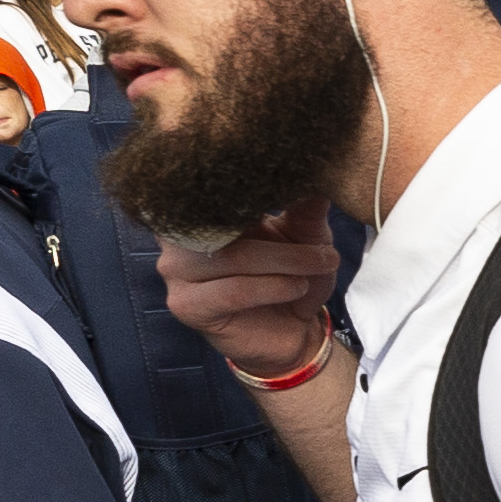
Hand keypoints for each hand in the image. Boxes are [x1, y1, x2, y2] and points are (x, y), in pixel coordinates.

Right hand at [157, 191, 342, 374]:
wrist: (292, 331)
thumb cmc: (294, 275)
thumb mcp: (308, 235)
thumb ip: (306, 205)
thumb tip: (314, 170)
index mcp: (204, 207)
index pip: (220, 184)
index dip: (259, 185)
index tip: (299, 187)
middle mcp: (180, 233)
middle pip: (226, 221)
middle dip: (282, 235)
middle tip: (324, 246)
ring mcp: (176, 269)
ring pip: (232, 256)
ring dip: (283, 261)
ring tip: (317, 265)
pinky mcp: (186, 305)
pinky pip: (231, 291)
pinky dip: (271, 287)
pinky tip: (296, 287)